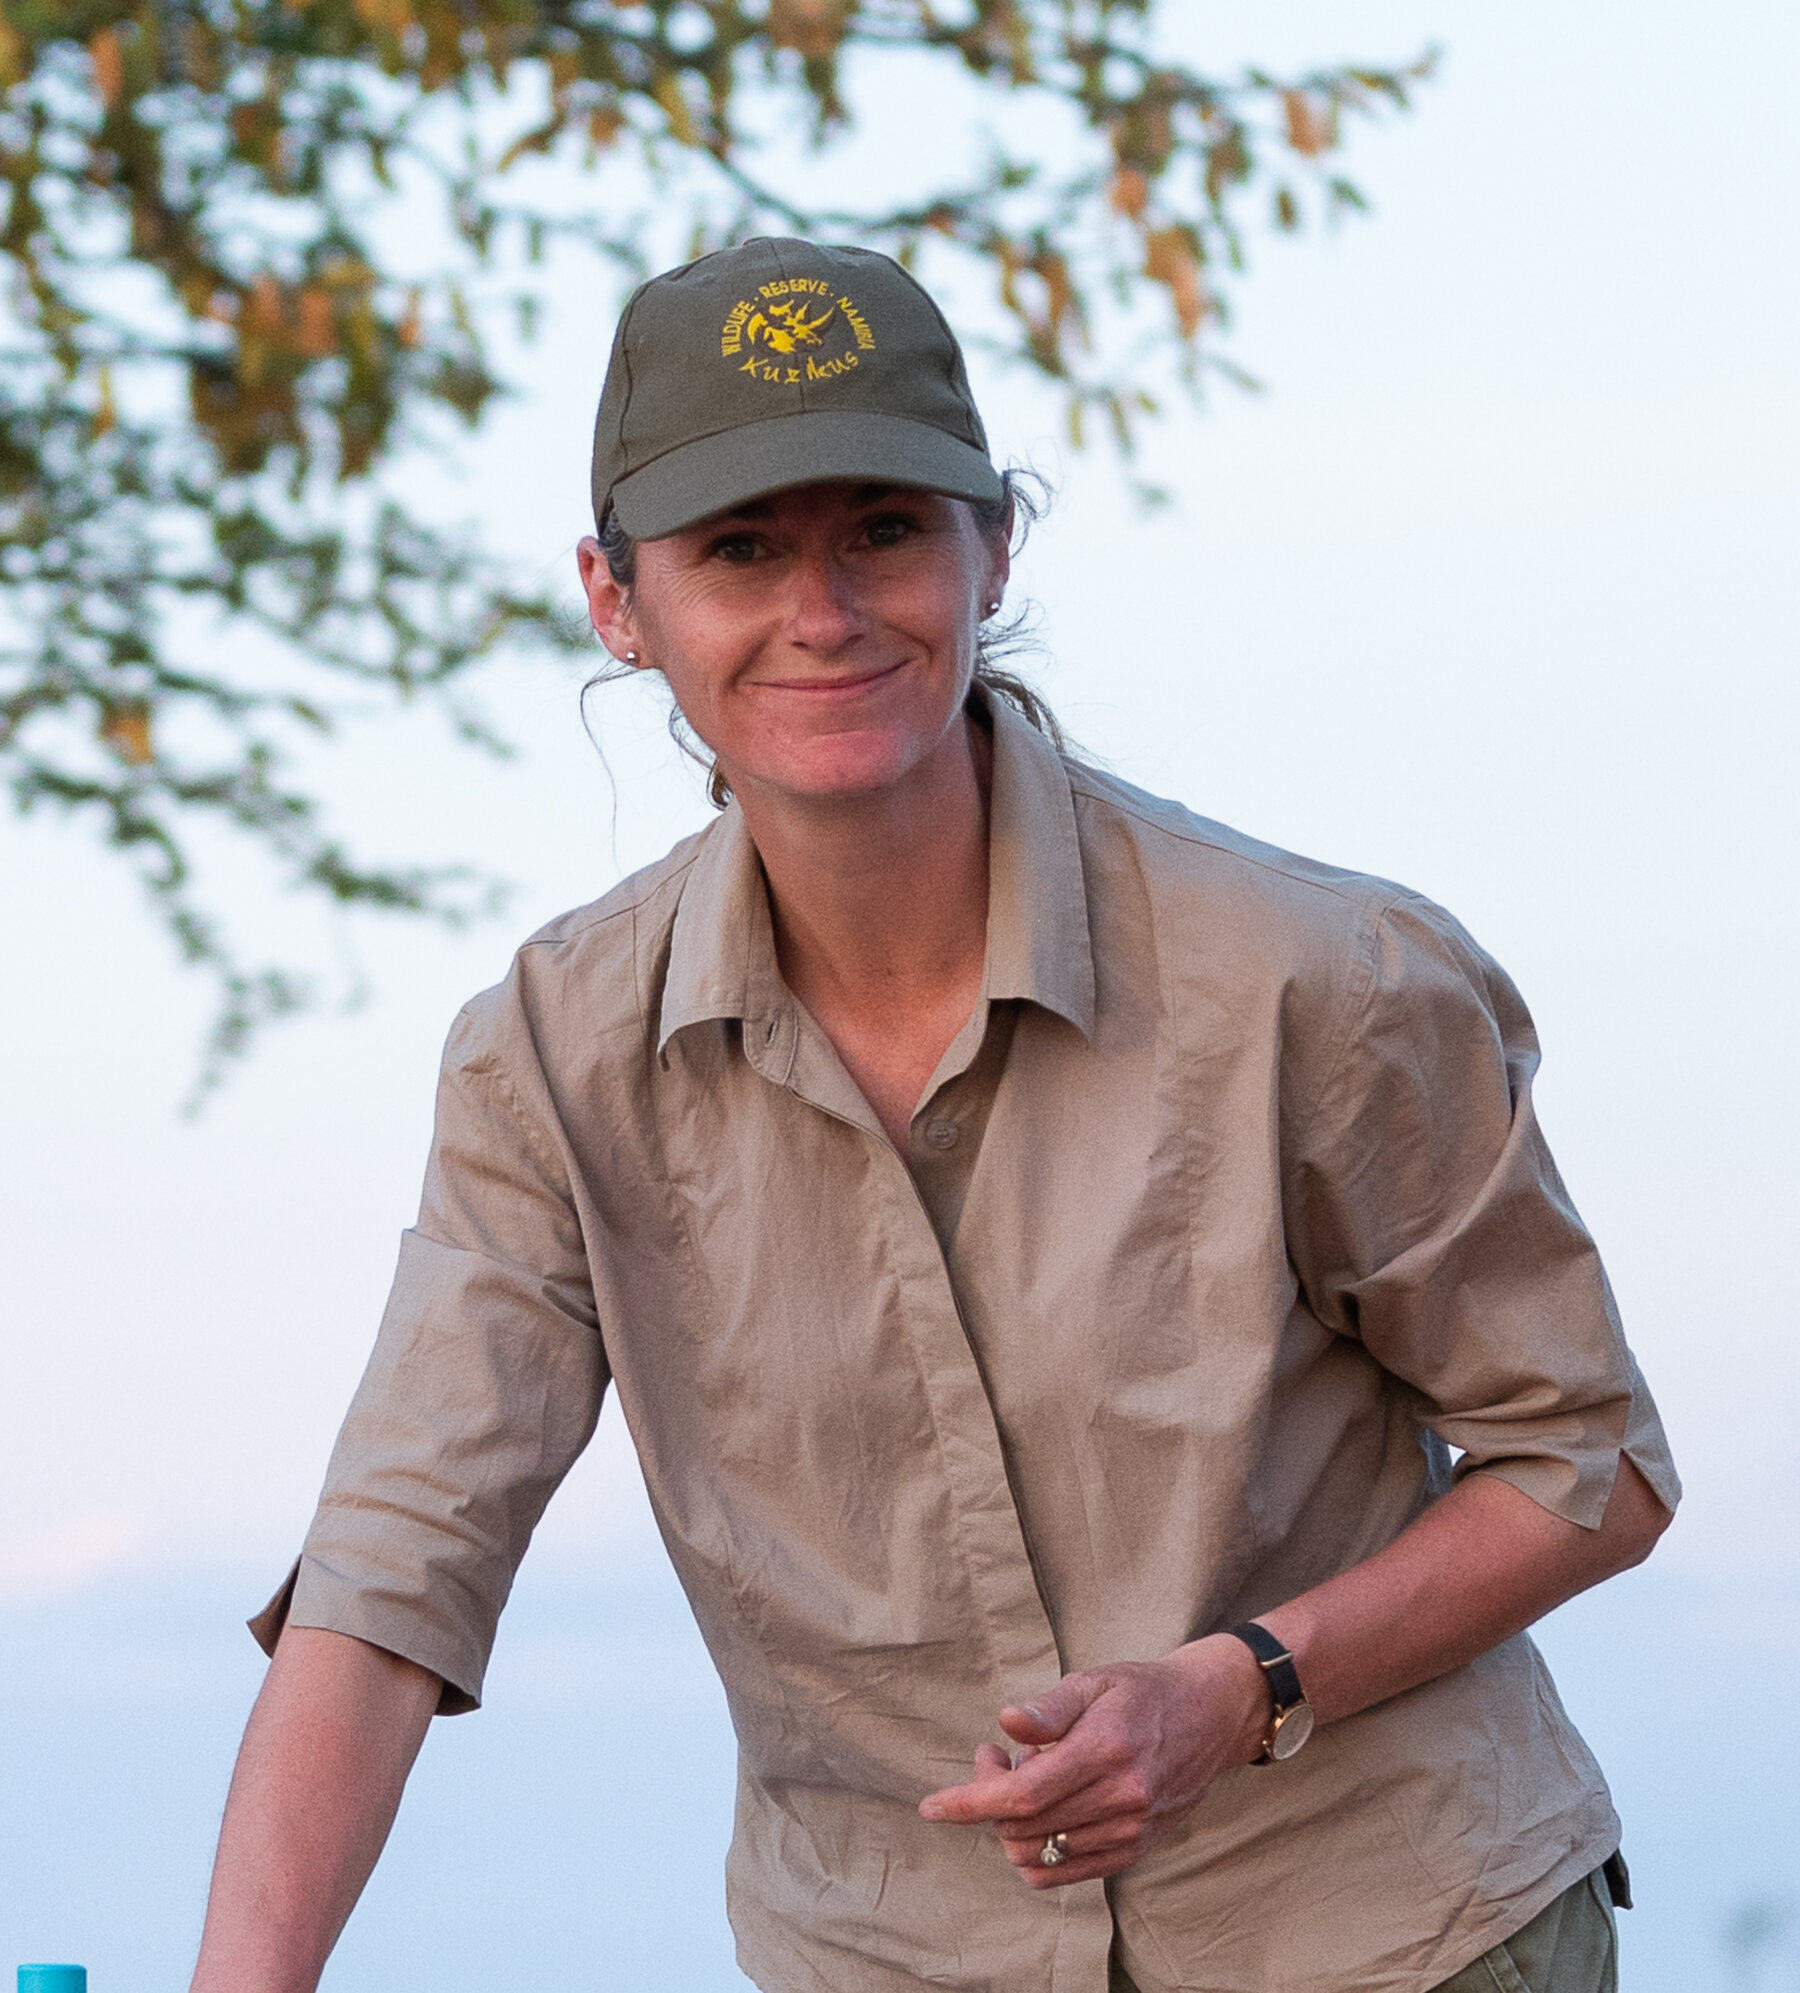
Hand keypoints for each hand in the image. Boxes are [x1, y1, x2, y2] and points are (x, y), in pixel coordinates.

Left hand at [917, 1635, 1268, 1888]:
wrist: (1210, 1716)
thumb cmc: (1142, 1691)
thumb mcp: (1094, 1681)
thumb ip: (1048, 1709)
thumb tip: (1006, 1723)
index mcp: (1105, 1751)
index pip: (1023, 1795)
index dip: (970, 1803)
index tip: (933, 1806)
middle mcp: (1120, 1799)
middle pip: (1025, 1827)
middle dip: (987, 1798)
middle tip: (995, 1757)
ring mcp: (1129, 1830)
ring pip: (1040, 1854)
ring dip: (1012, 1823)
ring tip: (1027, 1777)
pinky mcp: (1134, 1849)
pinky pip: (1065, 1872)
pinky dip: (1035, 1851)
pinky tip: (1040, 1812)